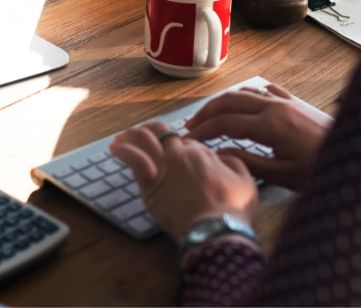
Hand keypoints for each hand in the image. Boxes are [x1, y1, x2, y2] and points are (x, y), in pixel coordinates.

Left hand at [110, 122, 257, 242]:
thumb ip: (234, 162)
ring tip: (123, 136)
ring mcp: (164, 166)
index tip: (175, 151)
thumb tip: (222, 155)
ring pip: (144, 140)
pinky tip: (114, 147)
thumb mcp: (246, 180)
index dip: (179, 144)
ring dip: (132, 135)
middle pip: (162, 134)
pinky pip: (133, 159)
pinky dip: (123, 150)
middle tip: (143, 134)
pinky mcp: (150, 184)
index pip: (184, 141)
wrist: (215, 229)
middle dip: (152, 131)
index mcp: (202, 152)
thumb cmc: (232, 208)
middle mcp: (180, 154)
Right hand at [185, 84, 330, 189]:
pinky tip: (244, 101)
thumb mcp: (283, 174)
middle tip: (191, 126)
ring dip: (224, 102)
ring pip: (246, 92)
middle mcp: (274, 106)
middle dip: (207, 111)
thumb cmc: (319, 169)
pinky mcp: (295, 102)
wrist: (356, 153)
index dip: (203, 130)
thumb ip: (249, 162)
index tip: (188, 140)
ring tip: (210, 115)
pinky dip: (248, 94)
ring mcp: (285, 101)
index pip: (225, 123)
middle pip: (230, 100)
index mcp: (269, 125)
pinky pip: (265, 90)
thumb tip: (220, 153)